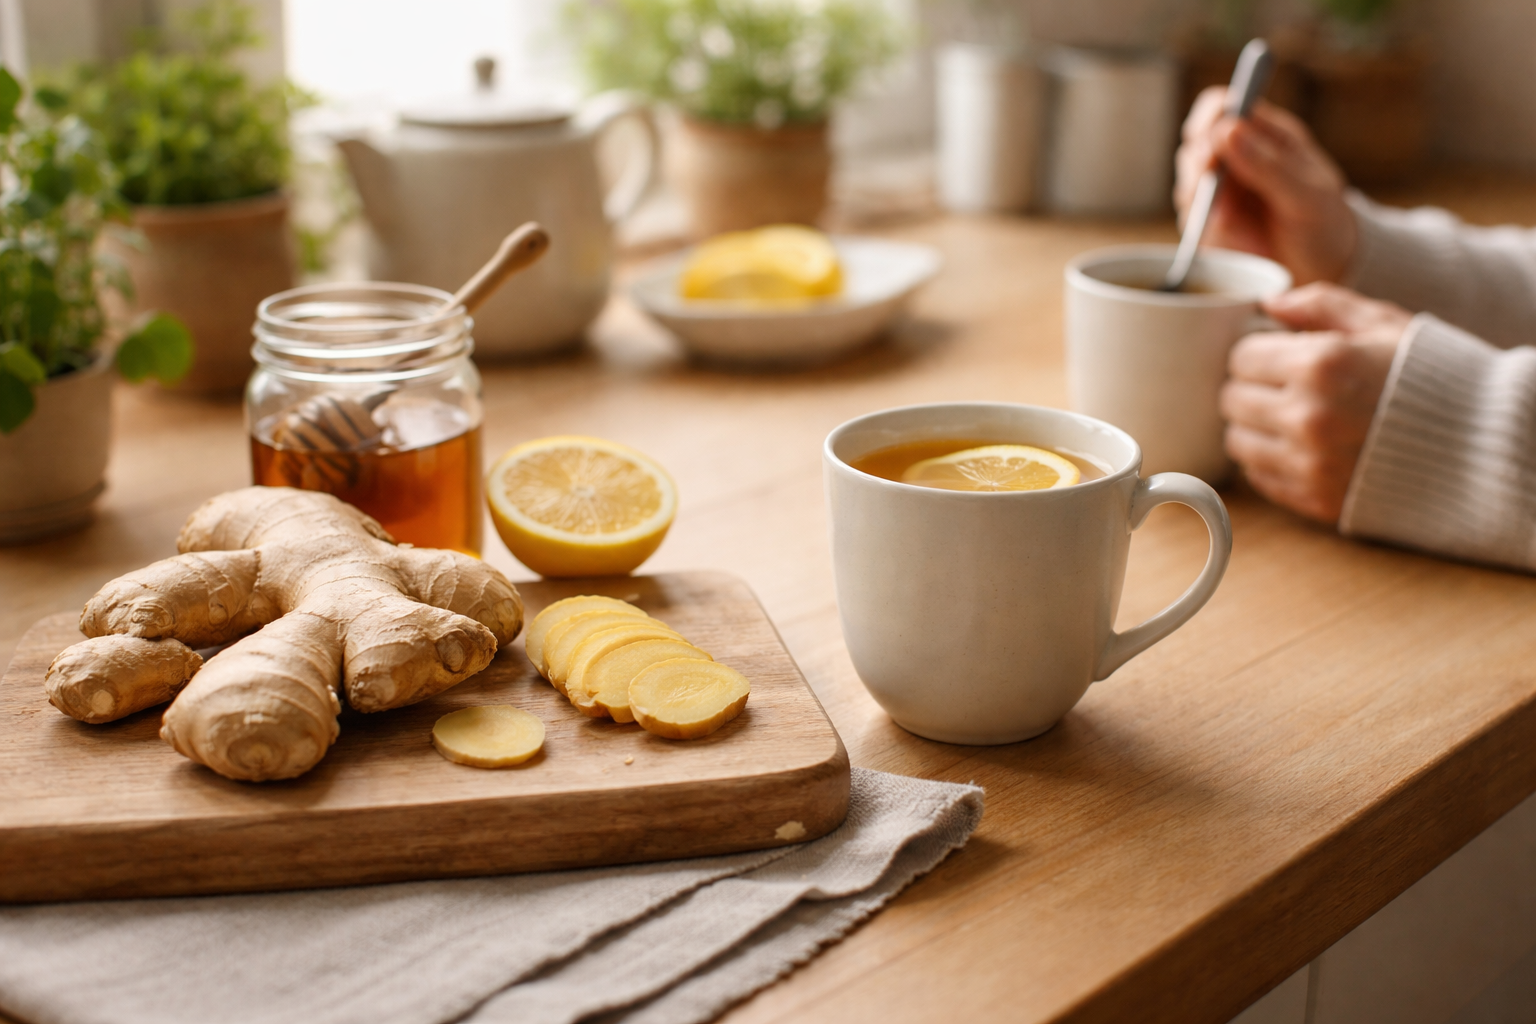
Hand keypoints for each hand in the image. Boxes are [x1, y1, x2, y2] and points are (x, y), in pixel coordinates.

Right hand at [1175, 87, 1355, 285]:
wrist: (1326, 267)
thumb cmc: (1325, 222)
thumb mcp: (1308, 195)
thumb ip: (1268, 165)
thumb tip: (1226, 129)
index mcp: (1265, 135)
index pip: (1222, 106)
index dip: (1211, 116)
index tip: (1213, 140)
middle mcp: (1237, 157)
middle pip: (1195, 142)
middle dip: (1199, 161)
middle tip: (1212, 181)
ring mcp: (1220, 190)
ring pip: (1186, 180)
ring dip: (1197, 195)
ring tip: (1226, 216)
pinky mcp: (1210, 223)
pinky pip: (1189, 216)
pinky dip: (1199, 223)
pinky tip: (1226, 232)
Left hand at [1220, 283, 1412, 522]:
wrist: (1482, 443)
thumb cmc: (1432, 376)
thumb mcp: (1382, 322)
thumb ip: (1320, 304)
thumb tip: (1267, 303)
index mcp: (1320, 364)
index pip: (1240, 356)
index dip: (1255, 351)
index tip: (1274, 354)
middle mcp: (1307, 416)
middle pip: (1231, 399)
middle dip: (1250, 387)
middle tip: (1278, 385)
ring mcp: (1309, 463)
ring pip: (1237, 441)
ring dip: (1253, 426)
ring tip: (1289, 415)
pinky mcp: (1315, 499)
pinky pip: (1259, 478)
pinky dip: (1269, 461)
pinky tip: (1301, 446)